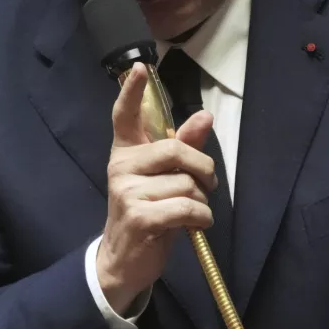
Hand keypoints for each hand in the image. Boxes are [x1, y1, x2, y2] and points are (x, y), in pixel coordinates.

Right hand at [96, 63, 216, 314]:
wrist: (124, 260)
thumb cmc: (148, 213)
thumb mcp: (165, 179)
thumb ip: (183, 146)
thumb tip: (205, 115)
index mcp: (125, 152)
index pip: (124, 116)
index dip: (132, 92)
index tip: (140, 68)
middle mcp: (120, 167)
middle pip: (175, 149)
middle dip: (202, 168)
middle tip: (207, 184)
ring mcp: (127, 192)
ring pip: (186, 183)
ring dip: (202, 201)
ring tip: (194, 212)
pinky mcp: (138, 217)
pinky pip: (186, 207)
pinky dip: (201, 218)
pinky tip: (196, 225)